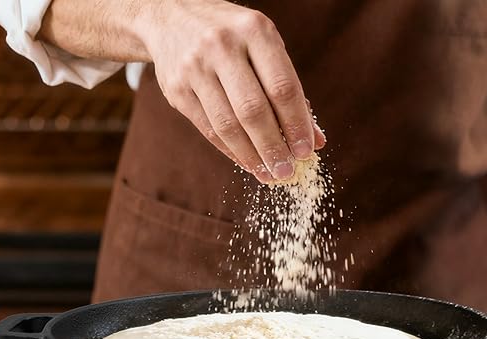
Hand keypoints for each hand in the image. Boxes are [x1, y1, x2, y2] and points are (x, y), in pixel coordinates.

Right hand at [139, 0, 324, 181]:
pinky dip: (231, 150)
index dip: (297, 124)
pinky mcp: (177, 88)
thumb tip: (314, 140)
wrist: (172, 16)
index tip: (306, 151)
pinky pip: (208, 129)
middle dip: (273, 147)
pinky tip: (247, 162)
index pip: (282, 87)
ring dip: (252, 156)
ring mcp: (195, 68)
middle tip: (287, 172)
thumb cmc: (233, 37)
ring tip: (269, 174)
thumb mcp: (264, 46)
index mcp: (254, 30)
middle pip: (253, 110)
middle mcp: (222, 46)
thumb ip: (288, 90)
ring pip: (228, 125)